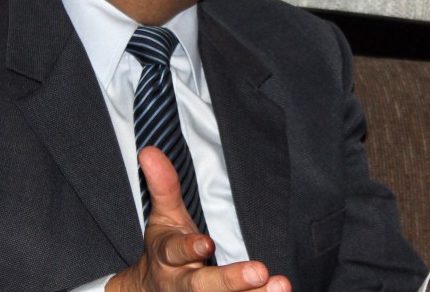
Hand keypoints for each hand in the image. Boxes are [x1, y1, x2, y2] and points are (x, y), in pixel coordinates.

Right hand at [108, 147, 290, 291]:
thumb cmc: (167, 248)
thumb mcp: (163, 217)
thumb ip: (162, 186)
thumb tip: (149, 151)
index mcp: (167, 256)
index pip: (175, 251)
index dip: (189, 248)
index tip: (206, 243)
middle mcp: (182, 283)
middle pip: (203, 286)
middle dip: (230, 281)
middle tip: (259, 272)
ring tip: (280, 286)